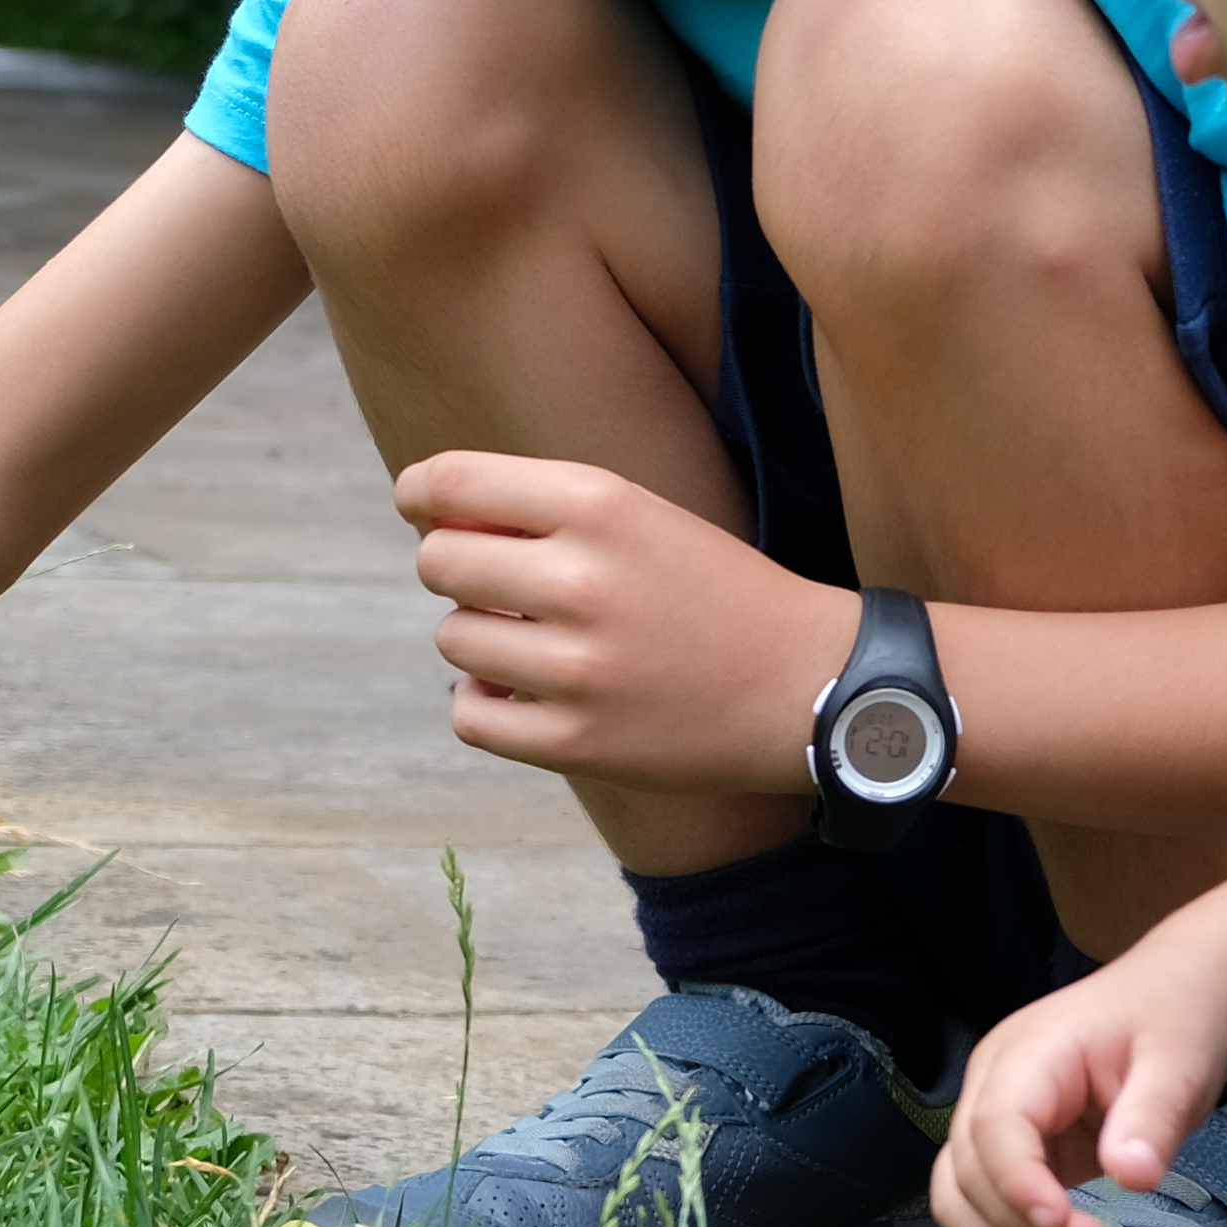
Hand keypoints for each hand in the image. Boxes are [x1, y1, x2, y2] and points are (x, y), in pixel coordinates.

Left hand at [391, 451, 835, 793]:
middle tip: (505, 587)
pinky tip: (528, 693)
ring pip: (452, 639)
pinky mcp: (578, 742)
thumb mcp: (639, 514)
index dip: (420, 495)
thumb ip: (536, 507)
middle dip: (457, 570)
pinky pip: (470, 715)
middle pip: (438, 562)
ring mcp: (578, 668)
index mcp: (599, 504)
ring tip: (542, 643)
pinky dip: (487, 703)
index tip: (423, 508)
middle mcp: (583, 579)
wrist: (805, 684)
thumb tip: (426, 519)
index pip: (449, 484)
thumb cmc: (709, 589)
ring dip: (481, 640)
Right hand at [931, 934, 1226, 1226]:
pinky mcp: (1008, 1155)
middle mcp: (992, 1087)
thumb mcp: (1179, 1062)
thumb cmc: (1172, 1025)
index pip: (996, 1125)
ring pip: (957, 1196)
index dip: (1017, 1184)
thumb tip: (1131, 1178)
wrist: (1170, 1004)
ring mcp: (993, 1122)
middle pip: (969, 1171)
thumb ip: (1153, 1116)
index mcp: (1028, 1054)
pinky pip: (971, 1208)